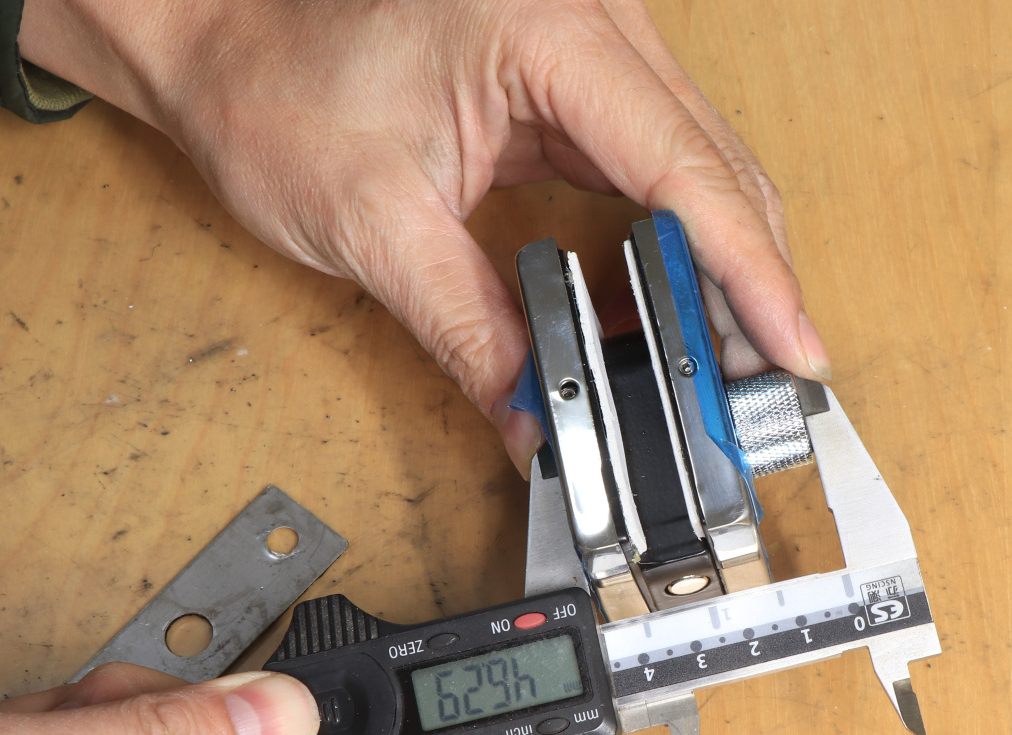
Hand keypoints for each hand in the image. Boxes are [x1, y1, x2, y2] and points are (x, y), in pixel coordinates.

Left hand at [17, 0, 831, 472]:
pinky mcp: (577, 80)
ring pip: (701, 165)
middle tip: (757, 382)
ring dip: (715, 268)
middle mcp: (589, 23)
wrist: (221, 32)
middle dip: (745, 281)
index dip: (747, 272)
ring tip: (715, 362)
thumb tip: (536, 417)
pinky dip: (669, 244)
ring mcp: (591, 46)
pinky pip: (657, 165)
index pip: (684, 167)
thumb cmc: (272, 86)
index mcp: (546, 31)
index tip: (789, 346)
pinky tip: (660, 310)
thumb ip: (469, 332)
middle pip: (716, 164)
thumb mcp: (373, 224)